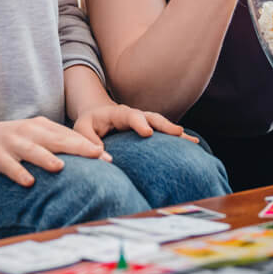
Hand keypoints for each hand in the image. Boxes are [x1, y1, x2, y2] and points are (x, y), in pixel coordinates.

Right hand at [0, 117, 109, 186]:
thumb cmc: (13, 140)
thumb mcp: (35, 136)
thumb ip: (56, 143)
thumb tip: (86, 155)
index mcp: (42, 125)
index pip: (70, 136)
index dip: (89, 146)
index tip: (107, 158)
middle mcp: (29, 131)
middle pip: (57, 139)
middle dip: (78, 148)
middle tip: (97, 156)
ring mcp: (12, 143)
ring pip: (33, 151)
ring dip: (46, 159)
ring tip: (61, 167)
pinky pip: (10, 166)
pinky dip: (19, 173)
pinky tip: (29, 183)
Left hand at [73, 103, 198, 145]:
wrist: (97, 115)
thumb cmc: (88, 124)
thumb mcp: (81, 130)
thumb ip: (90, 142)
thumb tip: (107, 160)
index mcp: (118, 113)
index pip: (131, 116)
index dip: (139, 123)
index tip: (147, 133)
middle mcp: (135, 115)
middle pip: (152, 117)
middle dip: (165, 125)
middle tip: (178, 133)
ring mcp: (144, 121)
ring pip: (162, 124)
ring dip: (175, 132)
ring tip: (191, 141)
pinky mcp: (149, 129)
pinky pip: (164, 132)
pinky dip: (177, 138)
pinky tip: (192, 144)